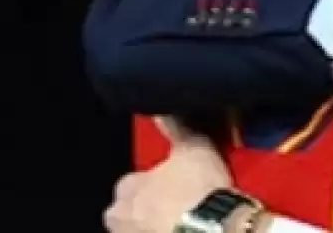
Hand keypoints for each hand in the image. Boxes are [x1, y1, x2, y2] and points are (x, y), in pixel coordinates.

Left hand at [103, 118, 231, 232]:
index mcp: (125, 190)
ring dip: (158, 226)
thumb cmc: (195, 193)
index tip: (173, 180)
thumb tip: (167, 111)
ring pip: (142, 231)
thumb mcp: (194, 148)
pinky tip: (188, 230)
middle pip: (132, 213)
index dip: (153, 181)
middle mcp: (121, 221)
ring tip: (188, 222)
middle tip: (180, 204)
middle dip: (150, 210)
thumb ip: (178, 128)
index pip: (131, 182)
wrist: (210, 232)